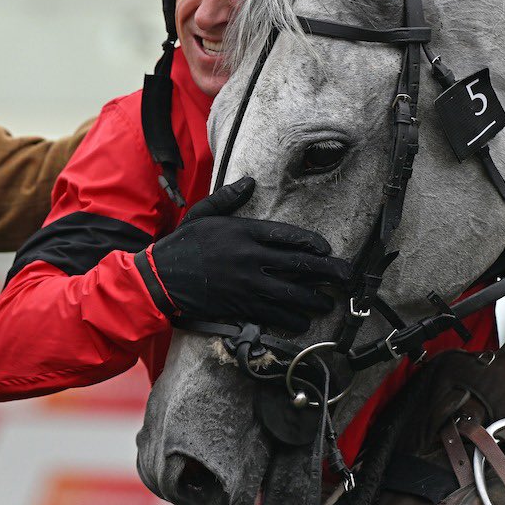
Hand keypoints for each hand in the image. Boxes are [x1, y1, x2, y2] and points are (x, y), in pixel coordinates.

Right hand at [139, 177, 351, 331]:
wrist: (158, 280)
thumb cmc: (181, 245)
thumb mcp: (202, 215)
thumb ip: (228, 199)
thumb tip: (249, 182)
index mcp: (243, 232)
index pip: (287, 235)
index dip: (312, 243)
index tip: (327, 249)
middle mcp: (249, 258)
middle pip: (299, 264)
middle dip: (327, 271)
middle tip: (346, 276)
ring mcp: (247, 284)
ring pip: (292, 294)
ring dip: (314, 300)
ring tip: (328, 303)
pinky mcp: (240, 306)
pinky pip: (273, 315)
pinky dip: (291, 320)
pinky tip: (303, 322)